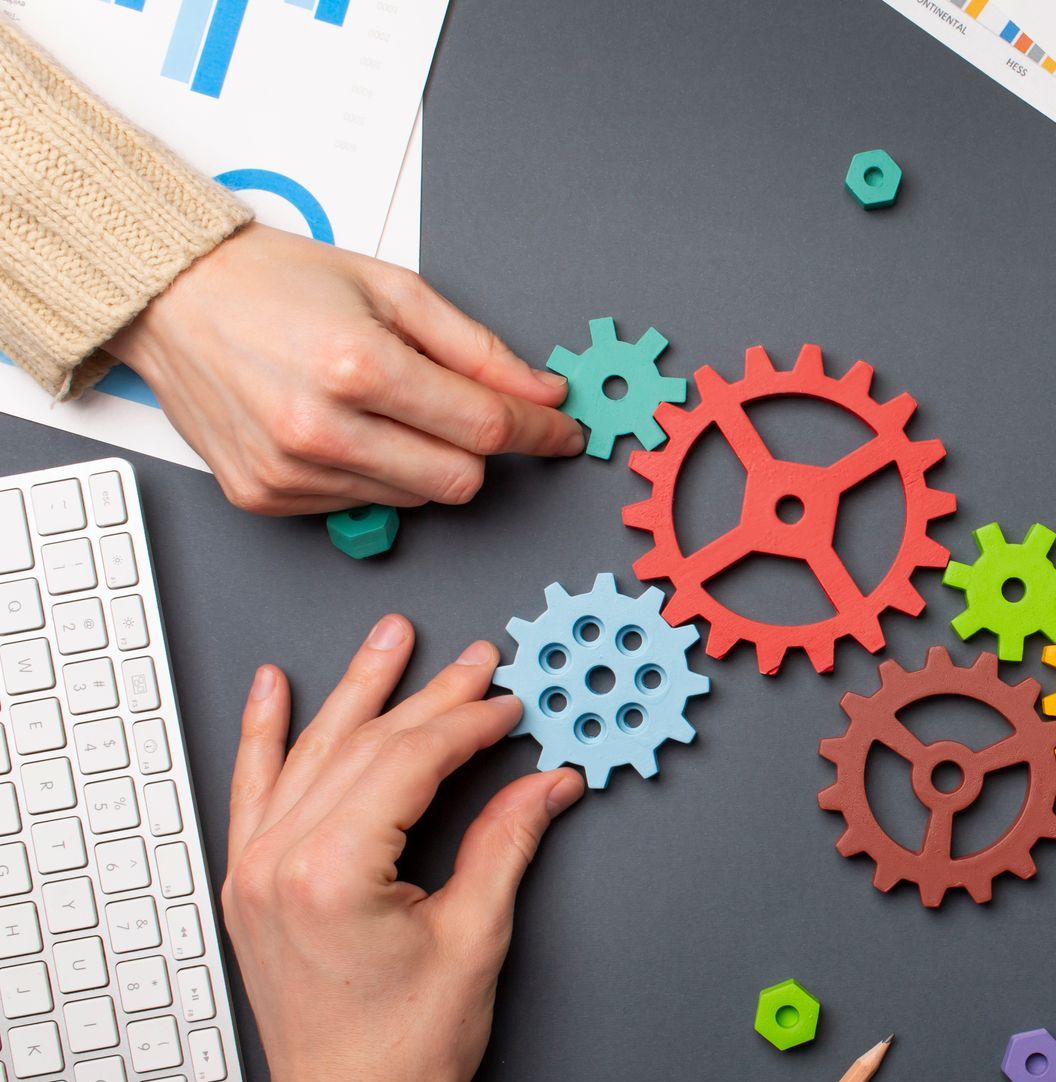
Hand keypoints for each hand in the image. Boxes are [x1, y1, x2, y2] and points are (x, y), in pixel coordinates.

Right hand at [106, 224, 583, 514]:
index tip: (563, 434)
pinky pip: (360, 504)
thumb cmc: (276, 283)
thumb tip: (543, 395)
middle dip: (479, 448)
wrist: (172, 298)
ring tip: (382, 404)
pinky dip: (372, 472)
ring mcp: (290, 472)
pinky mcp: (265, 497)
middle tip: (462, 408)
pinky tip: (341, 426)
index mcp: (358, 367)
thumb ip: (479, 350)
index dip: (540, 434)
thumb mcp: (394, 290)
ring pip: (414, 498)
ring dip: (423, 460)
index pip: (485, 428)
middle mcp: (321, 429)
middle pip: (458, 479)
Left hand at [222, 615, 583, 1081]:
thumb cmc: (404, 1056)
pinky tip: (274, 691)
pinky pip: (254, 789)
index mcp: (333, 873)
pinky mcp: (252, 885)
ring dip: (355, 692)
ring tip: (389, 640)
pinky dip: (265, 736)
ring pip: (312, 754)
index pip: (409, 761)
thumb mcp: (474, 939)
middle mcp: (281, 862)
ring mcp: (256, 872)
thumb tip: (546, 783)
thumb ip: (505, 843)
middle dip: (427, 697)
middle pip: (363, 746)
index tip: (511, 704)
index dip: (469, 723)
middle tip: (476, 659)